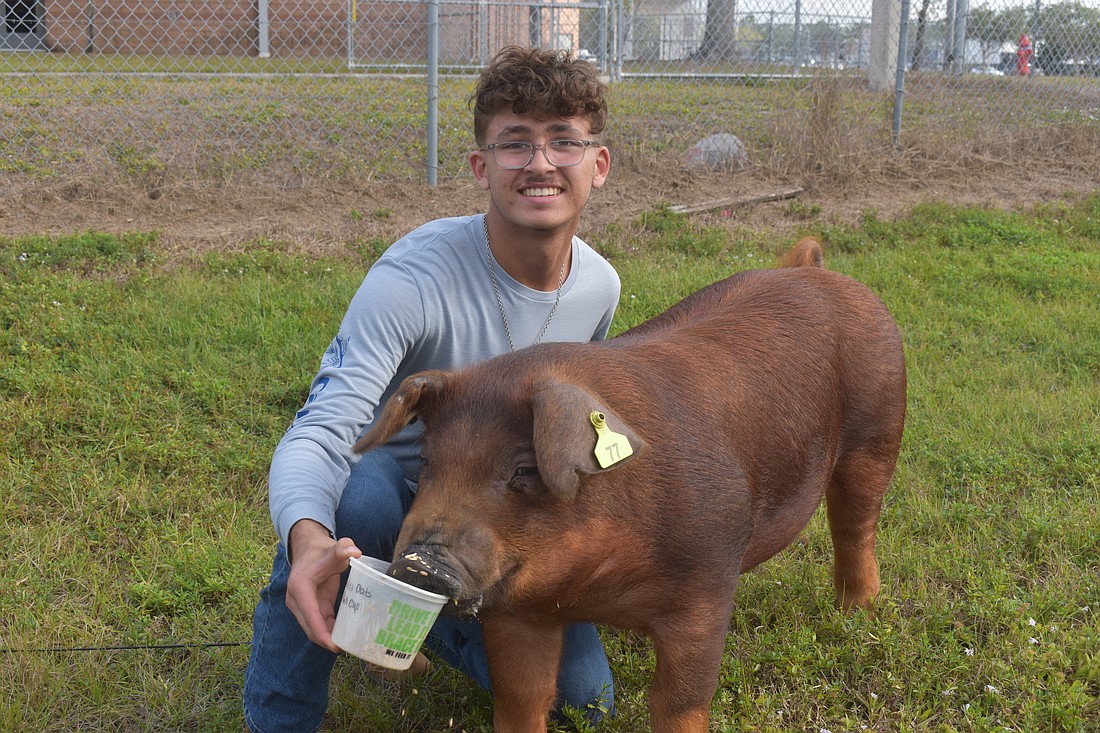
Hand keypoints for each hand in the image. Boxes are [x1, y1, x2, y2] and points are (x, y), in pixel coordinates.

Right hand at [284, 519, 361, 652]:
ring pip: (314, 629)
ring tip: (348, 646)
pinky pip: (320, 624)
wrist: (310, 549)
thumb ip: (343, 548)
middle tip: (347, 649)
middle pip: (310, 627)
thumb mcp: (334, 549)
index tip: (334, 645)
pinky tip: (344, 636)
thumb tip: (354, 552)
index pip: (310, 614)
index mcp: (299, 587)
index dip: (321, 632)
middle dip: (326, 641)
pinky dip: (330, 631)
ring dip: (328, 639)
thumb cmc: (322, 550)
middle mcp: (296, 600)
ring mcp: (302, 606)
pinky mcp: (311, 607)